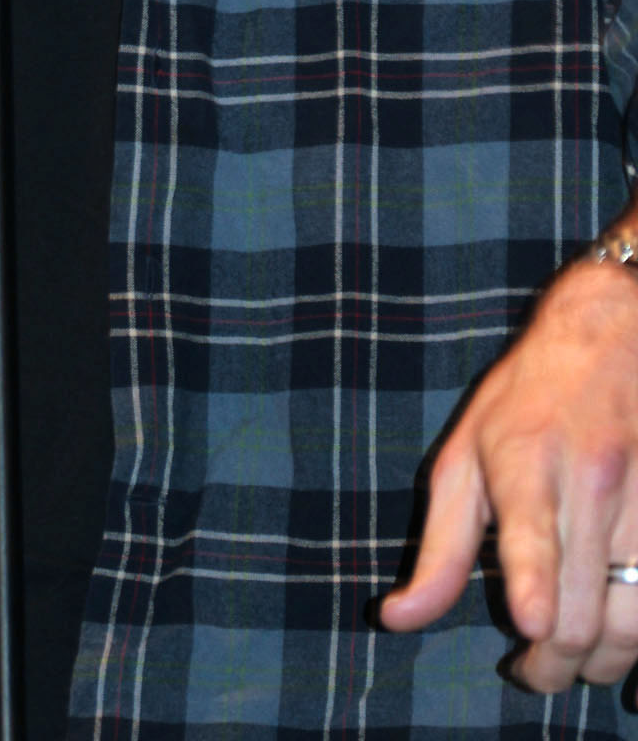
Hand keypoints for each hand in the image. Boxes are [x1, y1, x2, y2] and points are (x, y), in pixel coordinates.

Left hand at [380, 259, 637, 692]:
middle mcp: (591, 480)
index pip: (533, 530)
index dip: (536, 583)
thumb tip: (395, 618)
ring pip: (635, 619)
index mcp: (525, 461)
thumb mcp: (464, 457)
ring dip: (604, 662)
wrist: (611, 338)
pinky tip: (620, 641)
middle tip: (535, 671)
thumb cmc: (526, 402)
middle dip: (557, 664)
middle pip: (585, 607)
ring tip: (577, 662)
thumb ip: (438, 548)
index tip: (533, 624)